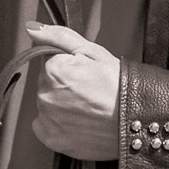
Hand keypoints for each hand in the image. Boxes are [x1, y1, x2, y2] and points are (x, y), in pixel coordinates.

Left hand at [27, 22, 121, 160]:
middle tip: (90, 92)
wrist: (136, 121)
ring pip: (48, 104)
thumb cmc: (119, 85)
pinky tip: (79, 121)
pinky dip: (59, 124)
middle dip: (65, 85)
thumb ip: (58, 37)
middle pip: (48, 84)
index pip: (51, 64)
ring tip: (88, 108)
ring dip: (62, 105)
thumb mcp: (93, 51)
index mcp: (53, 71)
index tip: (87, 76)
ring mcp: (48, 120)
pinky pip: (46, 126)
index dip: (71, 68)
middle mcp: (45, 96)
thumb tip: (32, 28)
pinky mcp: (52, 139)